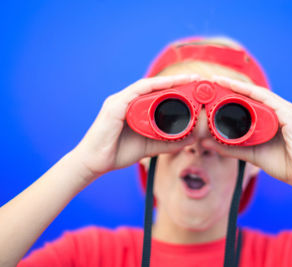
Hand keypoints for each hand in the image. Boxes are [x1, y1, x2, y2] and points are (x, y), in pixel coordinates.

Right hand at [71, 74, 199, 182]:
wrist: (94, 163)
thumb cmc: (118, 152)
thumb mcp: (150, 146)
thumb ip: (167, 141)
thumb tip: (190, 139)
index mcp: (134, 107)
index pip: (158, 93)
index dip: (177, 87)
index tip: (196, 85)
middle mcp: (127, 100)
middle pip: (155, 86)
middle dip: (177, 81)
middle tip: (197, 79)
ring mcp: (120, 101)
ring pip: (148, 86)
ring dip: (169, 81)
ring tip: (188, 80)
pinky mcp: (114, 106)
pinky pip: (136, 92)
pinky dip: (153, 87)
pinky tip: (168, 84)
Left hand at [202, 75, 291, 188]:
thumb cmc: (285, 164)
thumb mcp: (251, 154)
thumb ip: (230, 148)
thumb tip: (205, 143)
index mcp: (273, 117)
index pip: (250, 100)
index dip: (232, 93)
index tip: (213, 88)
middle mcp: (280, 110)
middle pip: (253, 94)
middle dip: (233, 86)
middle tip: (213, 80)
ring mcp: (287, 110)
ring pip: (259, 94)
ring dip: (240, 86)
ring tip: (221, 81)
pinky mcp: (291, 115)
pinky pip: (269, 100)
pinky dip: (253, 94)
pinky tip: (238, 89)